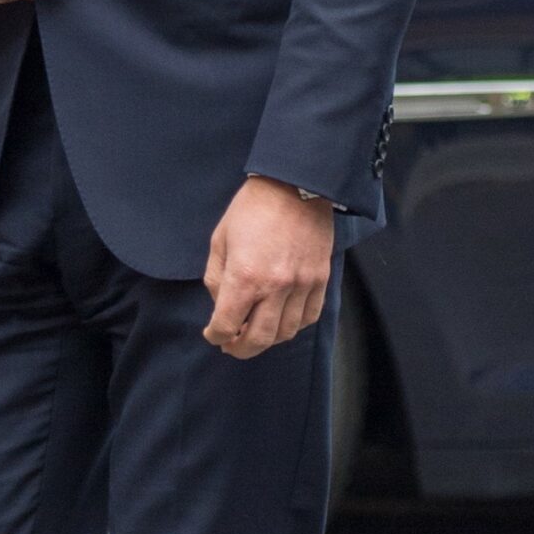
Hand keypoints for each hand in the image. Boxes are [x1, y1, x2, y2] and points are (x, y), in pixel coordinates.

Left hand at [203, 177, 335, 358]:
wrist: (295, 185)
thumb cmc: (252, 209)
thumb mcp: (220, 240)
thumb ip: (216, 278)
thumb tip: (221, 305)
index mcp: (244, 277)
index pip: (227, 325)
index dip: (215, 336)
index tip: (213, 335)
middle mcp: (275, 287)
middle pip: (258, 339)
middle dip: (240, 349)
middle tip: (232, 345)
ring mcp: (302, 284)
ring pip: (286, 333)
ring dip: (268, 340)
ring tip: (257, 333)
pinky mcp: (320, 279)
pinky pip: (309, 317)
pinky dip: (294, 326)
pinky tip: (282, 320)